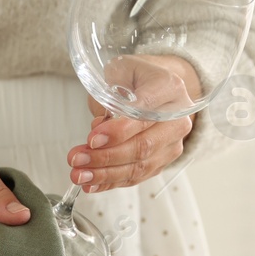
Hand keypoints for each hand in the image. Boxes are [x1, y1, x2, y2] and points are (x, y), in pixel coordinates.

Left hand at [69, 54, 200, 191]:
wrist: (158, 87)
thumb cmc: (136, 78)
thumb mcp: (119, 71)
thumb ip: (108, 97)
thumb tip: (98, 128)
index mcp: (169, 88)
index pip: (144, 114)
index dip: (118, 130)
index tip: (92, 139)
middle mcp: (177, 119)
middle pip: (143, 145)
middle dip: (106, 156)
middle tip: (77, 159)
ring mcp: (173, 143)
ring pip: (139, 166)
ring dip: (105, 174)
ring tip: (78, 175)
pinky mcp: (164, 161)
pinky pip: (137, 177)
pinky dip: (112, 182)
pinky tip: (91, 184)